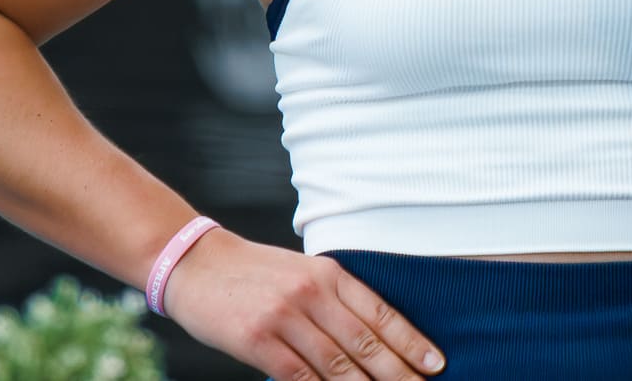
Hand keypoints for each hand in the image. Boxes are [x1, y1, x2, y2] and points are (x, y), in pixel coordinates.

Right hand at [162, 231, 444, 379]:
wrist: (196, 263)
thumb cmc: (255, 272)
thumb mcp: (301, 272)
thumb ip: (334, 299)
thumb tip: (374, 340)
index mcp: (327, 273)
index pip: (379, 312)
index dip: (410, 341)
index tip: (435, 363)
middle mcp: (311, 293)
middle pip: (365, 343)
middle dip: (398, 374)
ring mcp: (284, 318)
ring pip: (337, 366)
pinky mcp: (258, 341)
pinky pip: (299, 377)